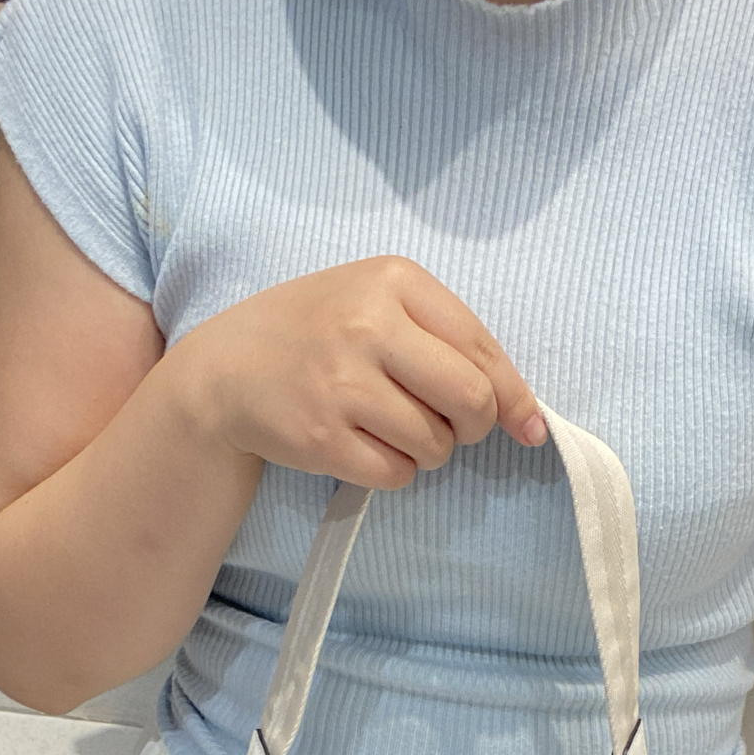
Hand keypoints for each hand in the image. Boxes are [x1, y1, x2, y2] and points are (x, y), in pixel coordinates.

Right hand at [167, 256, 547, 487]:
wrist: (225, 368)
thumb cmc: (317, 334)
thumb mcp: (377, 304)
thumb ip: (451, 343)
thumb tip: (528, 418)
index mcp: (391, 280)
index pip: (481, 347)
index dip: (512, 396)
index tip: (526, 425)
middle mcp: (367, 326)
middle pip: (470, 399)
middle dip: (473, 427)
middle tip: (452, 429)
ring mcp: (341, 384)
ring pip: (435, 444)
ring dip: (428, 450)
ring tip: (391, 428)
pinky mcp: (321, 437)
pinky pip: (396, 473)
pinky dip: (394, 470)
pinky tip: (365, 445)